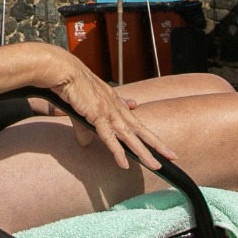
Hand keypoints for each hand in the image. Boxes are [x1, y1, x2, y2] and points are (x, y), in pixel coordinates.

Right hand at [47, 54, 175, 170]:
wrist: (66, 71)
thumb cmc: (73, 85)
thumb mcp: (83, 109)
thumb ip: (85, 129)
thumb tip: (86, 143)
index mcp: (115, 102)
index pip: (135, 120)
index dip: (146, 132)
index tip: (155, 141)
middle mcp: (116, 107)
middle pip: (141, 129)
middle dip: (157, 144)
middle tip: (172, 156)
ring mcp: (109, 112)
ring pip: (131, 137)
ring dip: (144, 152)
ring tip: (156, 165)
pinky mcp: (98, 116)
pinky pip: (110, 138)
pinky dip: (118, 152)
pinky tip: (125, 164)